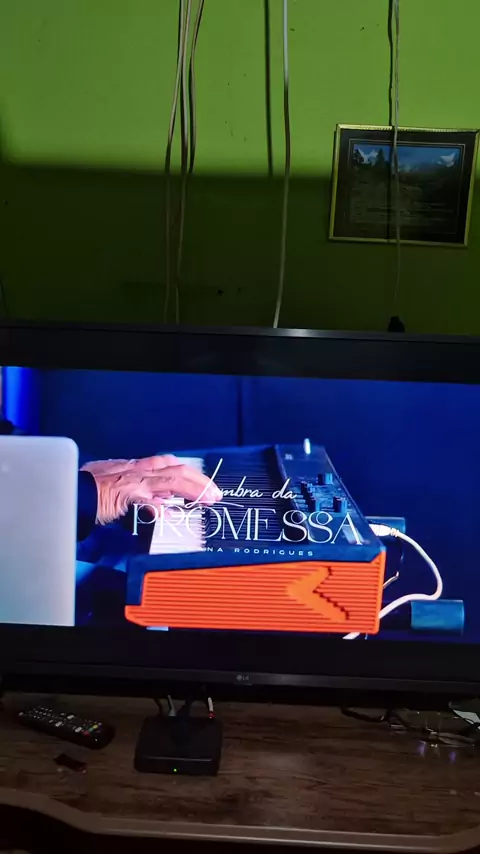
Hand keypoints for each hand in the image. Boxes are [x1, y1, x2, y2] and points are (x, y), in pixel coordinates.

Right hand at [81, 455, 221, 524]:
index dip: (191, 475)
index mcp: (137, 467)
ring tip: (209, 498)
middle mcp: (139, 469)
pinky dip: (166, 502)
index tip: (205, 487)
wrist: (71, 492)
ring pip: (172, 477)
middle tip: (214, 493)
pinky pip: (151, 495)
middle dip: (200, 480)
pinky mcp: (127, 491)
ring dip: (194, 487)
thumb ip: (142, 498)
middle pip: (177, 468)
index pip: (171, 466)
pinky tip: (176, 510)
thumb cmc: (89, 492)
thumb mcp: (121, 492)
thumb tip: (161, 507)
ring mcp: (134, 479)